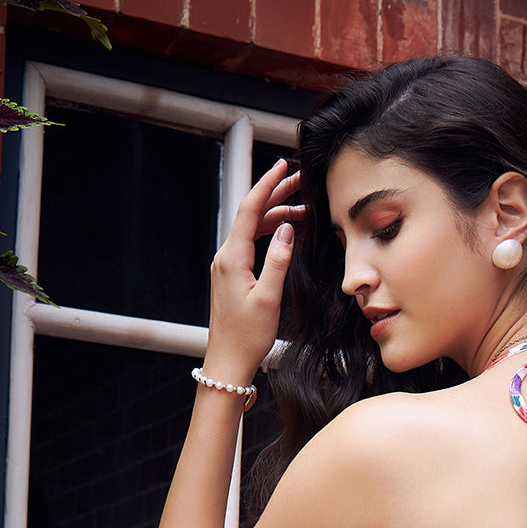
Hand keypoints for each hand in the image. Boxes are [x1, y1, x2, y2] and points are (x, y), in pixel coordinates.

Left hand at [204, 157, 304, 382]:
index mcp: (232, 258)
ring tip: (301, 208)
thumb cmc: (247, 337)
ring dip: (275, 216)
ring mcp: (227, 266)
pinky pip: (250, 244)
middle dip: (274, 195)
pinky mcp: (231, 276)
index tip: (282, 166)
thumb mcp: (269, 298)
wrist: (228, 361)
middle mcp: (225, 257)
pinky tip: (284, 232)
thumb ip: (278, 261)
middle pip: (250, 215)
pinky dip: (269, 233)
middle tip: (298, 181)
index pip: (250, 210)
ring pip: (251, 229)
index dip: (267, 185)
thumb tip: (288, 229)